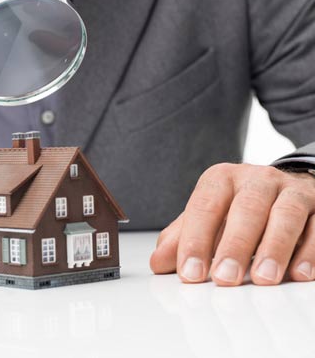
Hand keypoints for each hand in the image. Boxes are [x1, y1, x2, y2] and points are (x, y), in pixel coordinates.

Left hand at [150, 163, 314, 285]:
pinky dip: (310, 252)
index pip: (204, 207)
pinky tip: (298, 274)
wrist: (286, 187)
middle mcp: (257, 179)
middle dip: (235, 245)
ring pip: (286, 215)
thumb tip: (158, 262)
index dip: (196, 240)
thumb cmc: (239, 207)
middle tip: (224, 278)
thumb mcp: (208, 217)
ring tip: (263, 279)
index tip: (190, 272)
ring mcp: (291, 190)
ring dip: (274, 248)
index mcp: (221, 179)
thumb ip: (183, 237)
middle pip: (246, 208)